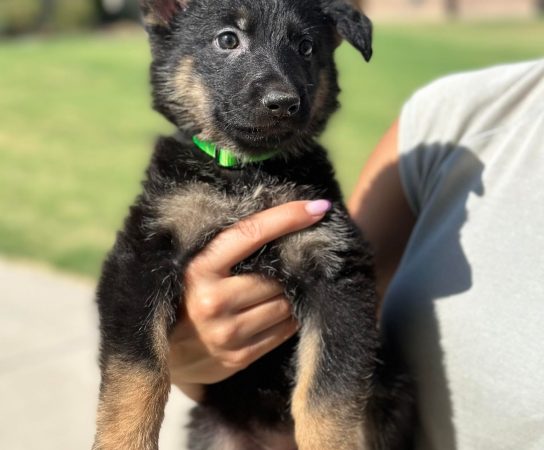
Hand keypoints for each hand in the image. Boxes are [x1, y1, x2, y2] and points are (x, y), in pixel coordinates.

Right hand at [167, 200, 331, 400]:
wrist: (165, 354)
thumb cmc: (184, 298)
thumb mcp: (194, 267)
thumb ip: (226, 248)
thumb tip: (281, 219)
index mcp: (197, 269)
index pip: (251, 234)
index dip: (287, 217)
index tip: (318, 206)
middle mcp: (210, 301)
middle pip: (275, 276)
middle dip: (290, 267)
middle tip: (299, 258)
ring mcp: (225, 333)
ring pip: (285, 304)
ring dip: (291, 293)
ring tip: (283, 287)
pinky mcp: (238, 356)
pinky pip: (283, 331)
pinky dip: (289, 317)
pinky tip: (279, 310)